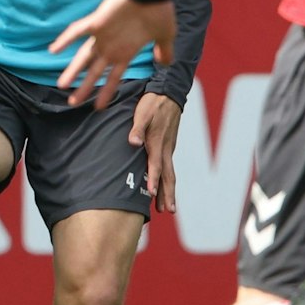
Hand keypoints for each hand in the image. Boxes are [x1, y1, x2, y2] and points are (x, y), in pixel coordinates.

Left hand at [50, 0, 175, 109]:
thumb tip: (166, 63)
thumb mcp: (165, 35)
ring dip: (73, 71)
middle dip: (84, 87)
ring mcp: (103, 36)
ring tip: (61, 85)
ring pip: (83, 57)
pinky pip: (77, 31)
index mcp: (125, 52)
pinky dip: (65, 39)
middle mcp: (111, 46)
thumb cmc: (158, 11)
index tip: (98, 107)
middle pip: (94, 71)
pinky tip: (53, 49)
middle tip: (72, 102)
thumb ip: (164, 50)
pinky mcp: (97, 23)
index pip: (113, 77)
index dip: (106, 92)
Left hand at [130, 92, 181, 213]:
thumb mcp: (141, 114)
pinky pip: (169, 167)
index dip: (154, 181)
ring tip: (168, 207)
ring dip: (169, 191)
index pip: (156, 166)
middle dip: (168, 194)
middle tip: (169, 210)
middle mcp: (165, 149)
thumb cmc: (152, 104)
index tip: (153, 196)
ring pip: (170, 174)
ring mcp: (169, 148)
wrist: (169, 94)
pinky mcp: (169, 146)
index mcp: (157, 143)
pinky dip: (168, 180)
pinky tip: (165, 186)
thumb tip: (133, 142)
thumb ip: (136, 129)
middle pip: (168, 176)